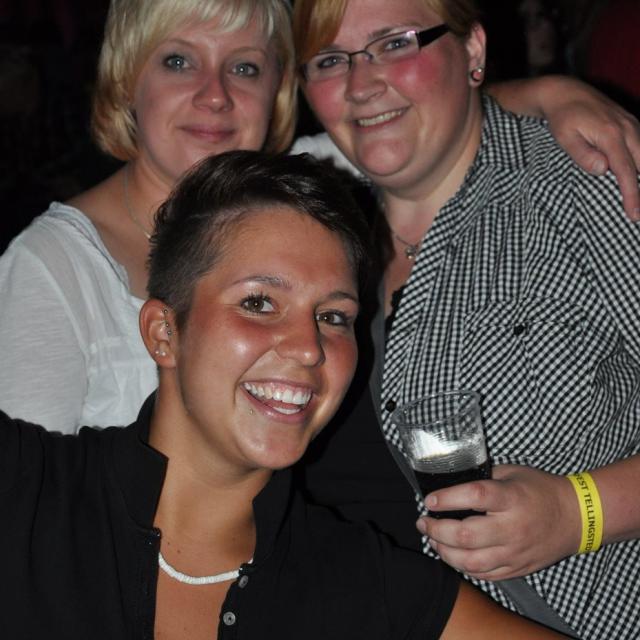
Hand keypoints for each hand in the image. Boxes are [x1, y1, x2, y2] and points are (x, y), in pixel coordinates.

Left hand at [416, 465, 580, 580]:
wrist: (576, 517)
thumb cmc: (540, 490)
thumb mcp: (512, 472)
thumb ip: (483, 478)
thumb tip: (450, 481)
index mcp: (511, 498)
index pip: (473, 496)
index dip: (446, 498)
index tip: (429, 499)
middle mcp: (512, 528)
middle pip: (465, 535)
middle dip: (436, 529)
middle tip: (423, 521)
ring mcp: (515, 552)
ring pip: (471, 561)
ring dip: (444, 551)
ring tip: (432, 538)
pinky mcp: (517, 568)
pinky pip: (484, 574)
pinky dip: (462, 566)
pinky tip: (451, 555)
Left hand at [541, 77, 639, 220]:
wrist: (565, 92)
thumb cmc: (562, 118)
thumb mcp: (565, 137)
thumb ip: (582, 154)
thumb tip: (602, 170)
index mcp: (611, 135)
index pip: (626, 171)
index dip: (632, 194)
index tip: (634, 214)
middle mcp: (627, 129)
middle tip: (639, 216)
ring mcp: (632, 125)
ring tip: (639, 202)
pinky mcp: (631, 125)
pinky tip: (639, 179)